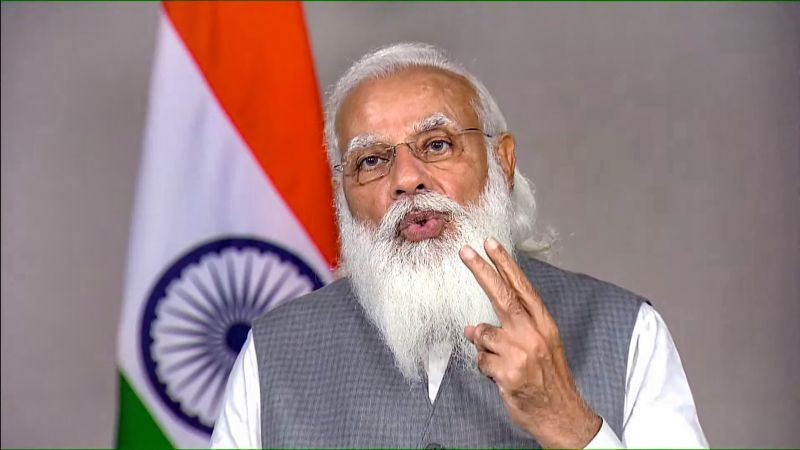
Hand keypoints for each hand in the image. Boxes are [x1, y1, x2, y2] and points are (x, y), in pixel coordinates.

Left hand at [460, 238, 600, 448]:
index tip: (490, 244)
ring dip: (485, 350)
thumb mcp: (540, 347)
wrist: (562, 416)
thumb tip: (475, 327)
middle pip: (502, 295)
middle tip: (465, 251)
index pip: (522, 287)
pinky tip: (503, 379)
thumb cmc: (549, 380)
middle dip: (481, 270)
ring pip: (483, 335)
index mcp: (544, 323)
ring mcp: (521, 352)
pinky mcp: (509, 371)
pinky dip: (486, 369)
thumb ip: (510, 331)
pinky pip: (481, 361)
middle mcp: (534, 333)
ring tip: (503, 364)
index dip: (505, 264)